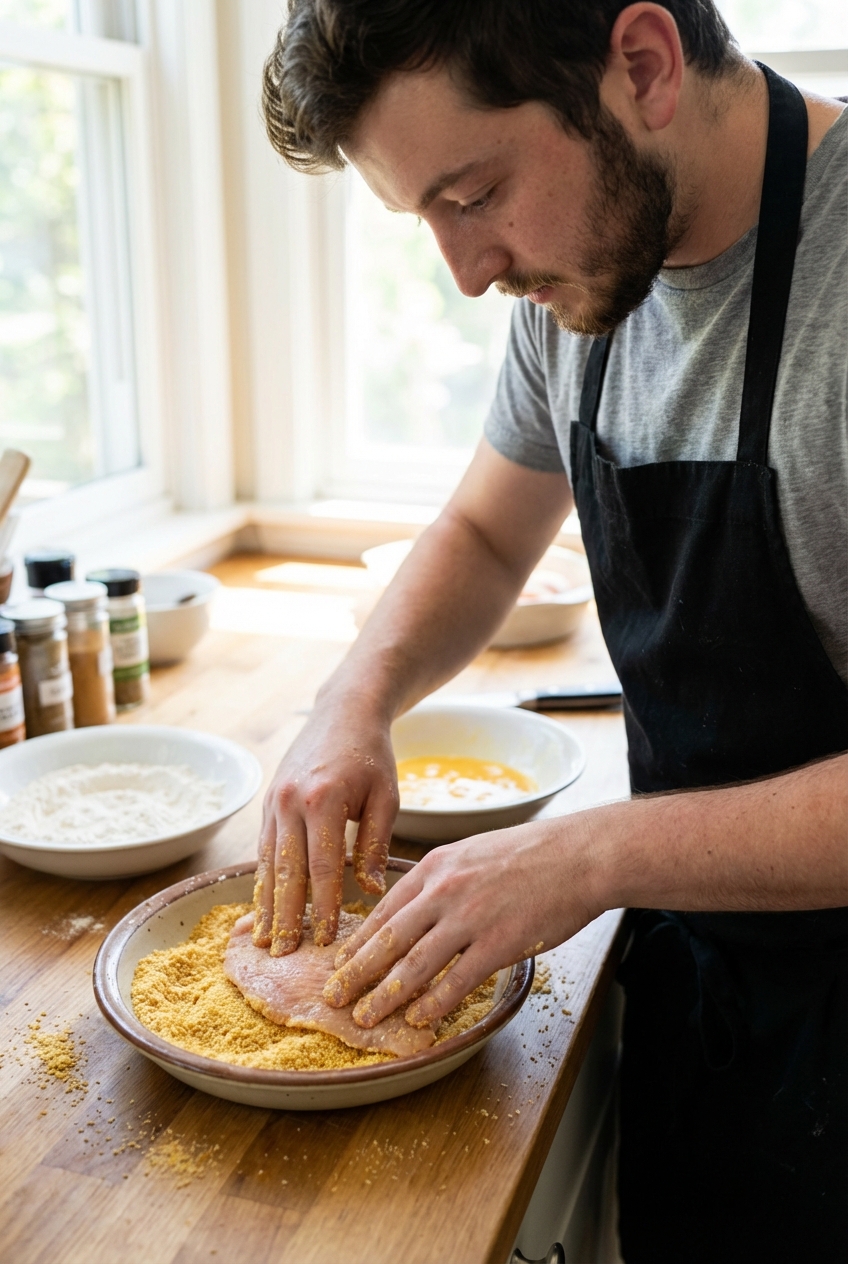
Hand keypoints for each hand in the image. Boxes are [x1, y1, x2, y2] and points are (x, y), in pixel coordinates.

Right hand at [252, 696, 399, 955]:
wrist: (342, 712)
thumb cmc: (371, 755)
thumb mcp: (386, 796)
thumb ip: (376, 843)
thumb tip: (370, 891)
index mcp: (324, 799)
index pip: (323, 866)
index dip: (324, 906)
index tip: (326, 940)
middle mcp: (290, 801)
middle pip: (287, 871)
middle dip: (285, 916)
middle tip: (284, 956)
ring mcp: (274, 801)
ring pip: (268, 863)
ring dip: (266, 904)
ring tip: (265, 941)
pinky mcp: (268, 802)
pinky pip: (263, 849)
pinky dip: (262, 880)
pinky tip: (261, 906)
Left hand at [322, 814, 600, 1028]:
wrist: (579, 855)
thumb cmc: (531, 854)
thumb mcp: (472, 852)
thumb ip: (442, 878)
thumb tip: (416, 907)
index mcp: (436, 866)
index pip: (385, 909)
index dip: (358, 941)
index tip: (339, 963)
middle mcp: (446, 890)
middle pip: (389, 939)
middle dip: (356, 972)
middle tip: (334, 997)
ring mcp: (471, 917)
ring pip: (415, 964)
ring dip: (386, 996)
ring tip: (365, 1018)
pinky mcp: (499, 942)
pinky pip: (458, 979)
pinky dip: (435, 1002)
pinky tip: (419, 1019)